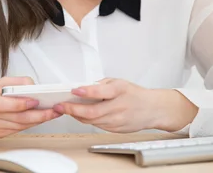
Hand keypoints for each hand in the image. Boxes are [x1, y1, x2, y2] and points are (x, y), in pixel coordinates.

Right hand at [0, 76, 60, 138]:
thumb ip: (15, 81)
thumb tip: (33, 85)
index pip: (7, 104)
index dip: (23, 104)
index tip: (36, 101)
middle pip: (17, 118)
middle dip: (38, 115)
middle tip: (53, 111)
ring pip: (19, 126)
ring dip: (36, 121)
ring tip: (50, 115)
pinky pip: (16, 130)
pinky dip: (28, 125)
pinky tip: (37, 120)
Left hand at [53, 78, 197, 132]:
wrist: (152, 109)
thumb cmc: (135, 94)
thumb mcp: (119, 82)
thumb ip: (101, 85)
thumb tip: (82, 87)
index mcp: (120, 91)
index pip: (102, 92)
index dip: (87, 92)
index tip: (74, 90)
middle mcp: (119, 107)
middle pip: (93, 112)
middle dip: (73, 109)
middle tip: (60, 105)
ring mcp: (118, 121)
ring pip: (91, 121)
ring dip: (76, 115)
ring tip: (65, 109)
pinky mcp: (116, 129)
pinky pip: (96, 125)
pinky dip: (86, 119)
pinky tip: (79, 114)